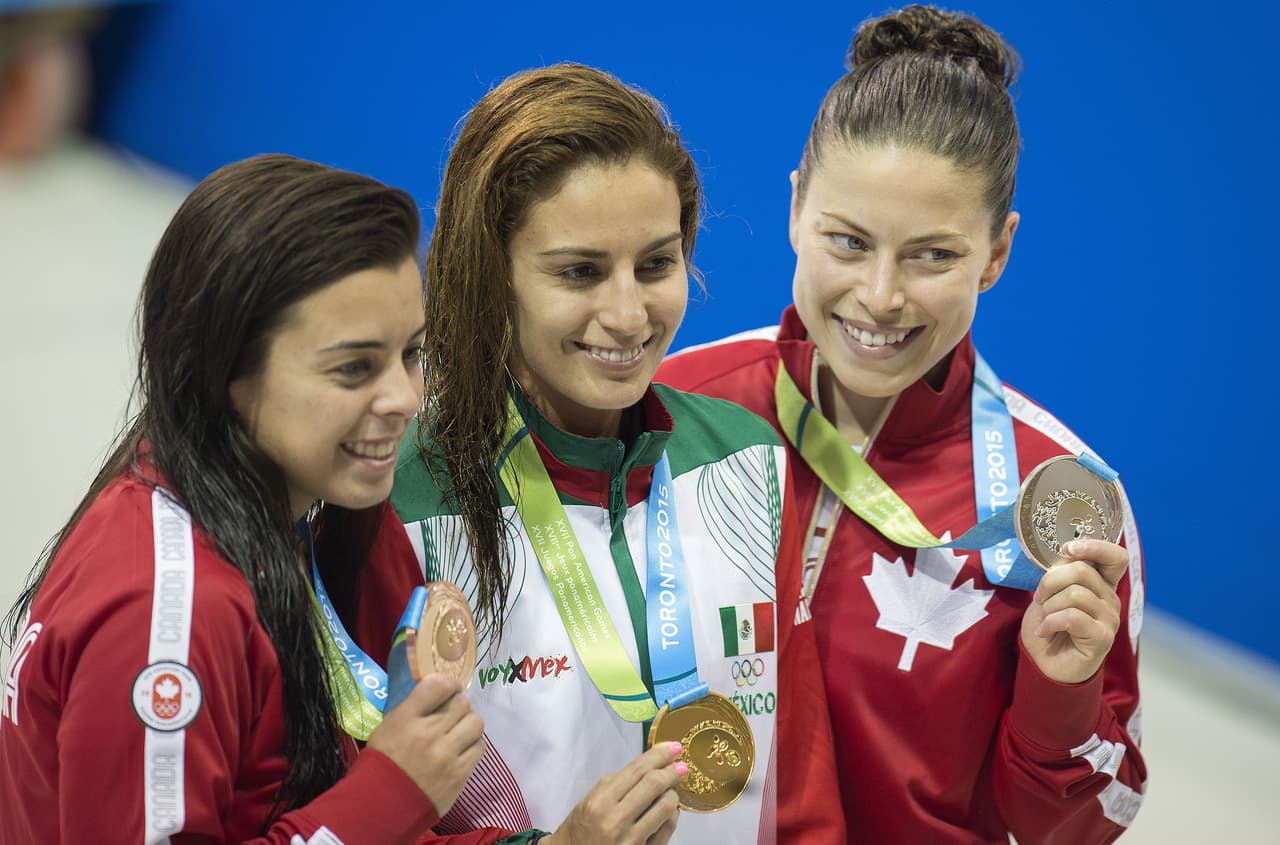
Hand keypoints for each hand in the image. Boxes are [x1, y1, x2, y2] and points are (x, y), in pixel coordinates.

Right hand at [365, 673, 483, 815]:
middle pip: (461, 702)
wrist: (381, 807)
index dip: (449, 684)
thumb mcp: (388, 726)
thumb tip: (439, 692)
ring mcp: (446, 755)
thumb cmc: (381, 763)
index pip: (439, 685)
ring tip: (459, 731)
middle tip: (452, 713)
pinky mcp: (459, 775)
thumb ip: (413, 707)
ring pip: (475, 722)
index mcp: (406, 718)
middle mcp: (428, 733)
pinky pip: (479, 747)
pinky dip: (473, 745)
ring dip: (468, 723)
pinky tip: (461, 749)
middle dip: (458, 705)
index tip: (449, 690)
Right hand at [542, 742, 685, 844]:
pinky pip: (666, 829)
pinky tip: (670, 810)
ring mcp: (630, 839)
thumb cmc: (579, 828)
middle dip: (672, 770)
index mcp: (599, 802)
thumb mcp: (589, 801)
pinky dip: (672, 814)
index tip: (673, 747)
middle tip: (681, 765)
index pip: (636, 771)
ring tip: (673, 790)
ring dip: (673, 793)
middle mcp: (615, 820)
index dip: (658, 755)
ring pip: (665, 806)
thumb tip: (648, 767)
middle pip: (653, 784)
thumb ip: (615, 785)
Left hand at [1020, 539, 1128, 683]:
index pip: (1115, 557)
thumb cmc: (1048, 627)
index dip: (1094, 546)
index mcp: (1100, 584)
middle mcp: (1110, 599)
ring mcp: (1109, 619)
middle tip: (1039, 600)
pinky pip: (1072, 617)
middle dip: (1049, 582)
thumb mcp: (1049, 594)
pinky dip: (1050, 622)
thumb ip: (1061, 574)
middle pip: (1082, 571)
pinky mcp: (1102, 638)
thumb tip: (1064, 555)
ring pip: (1074, 594)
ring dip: (1048, 606)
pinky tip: (1045, 631)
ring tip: (1044, 619)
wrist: (1044, 664)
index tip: (1068, 549)